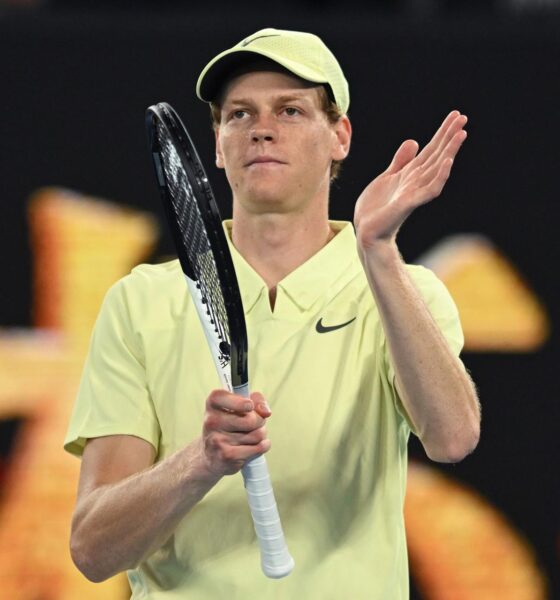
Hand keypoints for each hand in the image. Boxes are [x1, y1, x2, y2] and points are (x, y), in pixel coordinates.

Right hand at [200, 389, 270, 475]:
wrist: (212, 455)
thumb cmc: (230, 425)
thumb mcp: (239, 406)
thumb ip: (256, 400)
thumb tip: (266, 412)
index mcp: (213, 404)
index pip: (223, 397)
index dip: (241, 402)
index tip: (249, 406)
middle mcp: (212, 421)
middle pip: (251, 420)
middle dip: (260, 421)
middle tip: (253, 424)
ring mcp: (217, 440)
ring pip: (257, 434)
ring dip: (260, 435)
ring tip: (251, 435)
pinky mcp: (227, 456)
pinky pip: (258, 448)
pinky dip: (262, 446)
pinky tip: (253, 446)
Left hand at [354, 111, 467, 250]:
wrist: (367, 232)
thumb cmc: (376, 209)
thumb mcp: (387, 177)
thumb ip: (401, 161)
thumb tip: (414, 141)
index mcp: (411, 174)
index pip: (431, 149)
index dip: (442, 132)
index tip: (456, 115)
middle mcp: (416, 181)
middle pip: (437, 154)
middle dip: (450, 136)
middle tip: (464, 118)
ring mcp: (415, 192)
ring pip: (437, 168)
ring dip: (450, 151)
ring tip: (461, 134)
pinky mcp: (409, 203)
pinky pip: (429, 189)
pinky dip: (440, 175)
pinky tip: (447, 161)